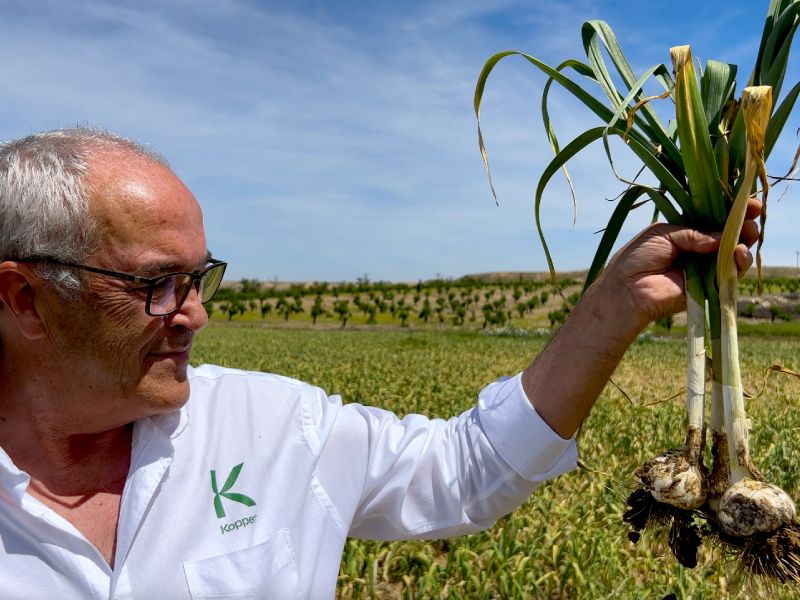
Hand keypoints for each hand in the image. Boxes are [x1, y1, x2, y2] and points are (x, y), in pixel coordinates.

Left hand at [598, 199, 760, 327]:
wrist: (626, 289)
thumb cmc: (637, 258)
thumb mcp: (663, 233)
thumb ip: (693, 233)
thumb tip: (721, 237)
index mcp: (686, 232)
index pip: (715, 218)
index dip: (733, 210)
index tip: (750, 201)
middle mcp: (699, 249)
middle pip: (729, 234)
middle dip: (744, 223)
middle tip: (754, 213)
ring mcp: (705, 268)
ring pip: (734, 253)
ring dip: (745, 241)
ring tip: (749, 232)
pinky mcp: (709, 287)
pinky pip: (731, 275)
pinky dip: (739, 262)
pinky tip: (739, 252)